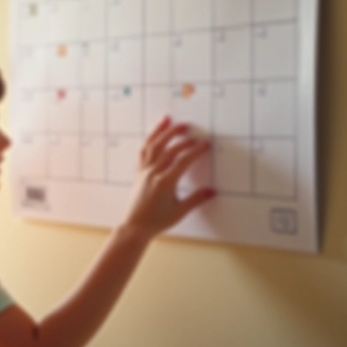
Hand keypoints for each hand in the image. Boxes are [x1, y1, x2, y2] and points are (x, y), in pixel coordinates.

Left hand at [122, 116, 215, 238]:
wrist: (134, 227)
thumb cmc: (156, 221)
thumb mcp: (179, 212)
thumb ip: (196, 199)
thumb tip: (212, 191)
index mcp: (164, 182)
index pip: (183, 161)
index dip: (195, 150)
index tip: (205, 143)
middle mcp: (152, 173)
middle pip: (167, 149)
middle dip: (179, 136)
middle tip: (189, 127)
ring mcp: (143, 172)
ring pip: (151, 146)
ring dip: (160, 131)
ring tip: (168, 120)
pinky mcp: (138, 173)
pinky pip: (143, 152)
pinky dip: (149, 141)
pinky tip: (154, 135)